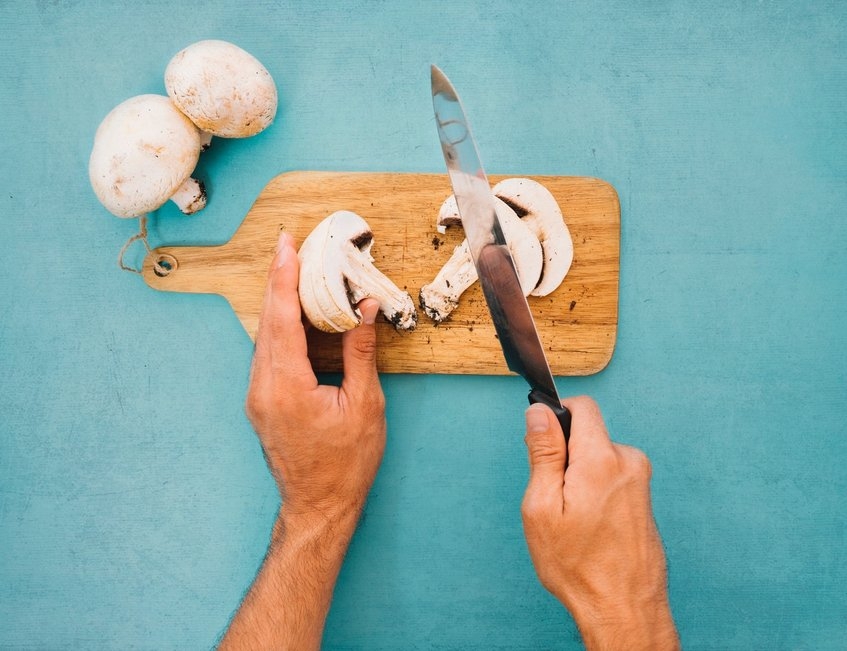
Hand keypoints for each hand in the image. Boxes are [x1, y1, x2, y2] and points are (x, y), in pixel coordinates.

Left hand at [221, 232, 385, 649]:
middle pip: (266, 321)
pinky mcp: (261, 402)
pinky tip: (293, 314)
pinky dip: (279, 327)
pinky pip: (266, 353)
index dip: (284, 277)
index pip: (282, 318)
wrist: (318, 506)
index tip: (287, 244)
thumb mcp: (364, 406)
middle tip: (291, 246)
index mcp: (287, 386)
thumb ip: (359, 353)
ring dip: (277, 302)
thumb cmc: (346, 464)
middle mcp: (262, 388)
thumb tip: (364, 309)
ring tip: (293, 271)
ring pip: (263, 336)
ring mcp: (257, 396)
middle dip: (278, 280)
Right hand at [521, 397, 678, 650]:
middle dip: (566, 456)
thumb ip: (543, 453)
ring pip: (599, 457)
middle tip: (556, 498)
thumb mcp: (542, 507)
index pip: (582, 407)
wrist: (623, 608)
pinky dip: (597, 491)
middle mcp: (628, 462)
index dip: (557, 416)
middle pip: (589, 434)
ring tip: (575, 518)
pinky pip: (612, 476)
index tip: (544, 445)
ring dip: (582, 477)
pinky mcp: (644, 496)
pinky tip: (592, 526)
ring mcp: (641, 480)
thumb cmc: (578, 565)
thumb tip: (540, 412)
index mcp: (600, 460)